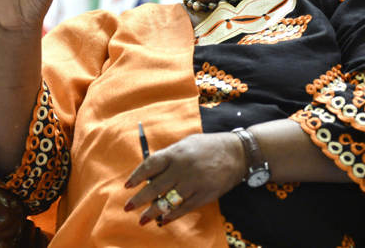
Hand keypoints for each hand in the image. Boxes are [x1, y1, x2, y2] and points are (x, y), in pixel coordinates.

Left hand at [124, 133, 246, 225]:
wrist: (236, 152)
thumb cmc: (207, 147)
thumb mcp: (185, 144)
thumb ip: (168, 157)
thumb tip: (150, 173)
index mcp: (175, 153)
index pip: (150, 165)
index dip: (137, 176)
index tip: (128, 186)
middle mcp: (182, 168)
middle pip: (155, 187)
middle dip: (139, 199)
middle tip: (128, 207)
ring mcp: (194, 183)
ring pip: (169, 201)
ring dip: (154, 212)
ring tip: (142, 219)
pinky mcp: (205, 195)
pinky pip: (185, 208)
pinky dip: (173, 215)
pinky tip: (164, 220)